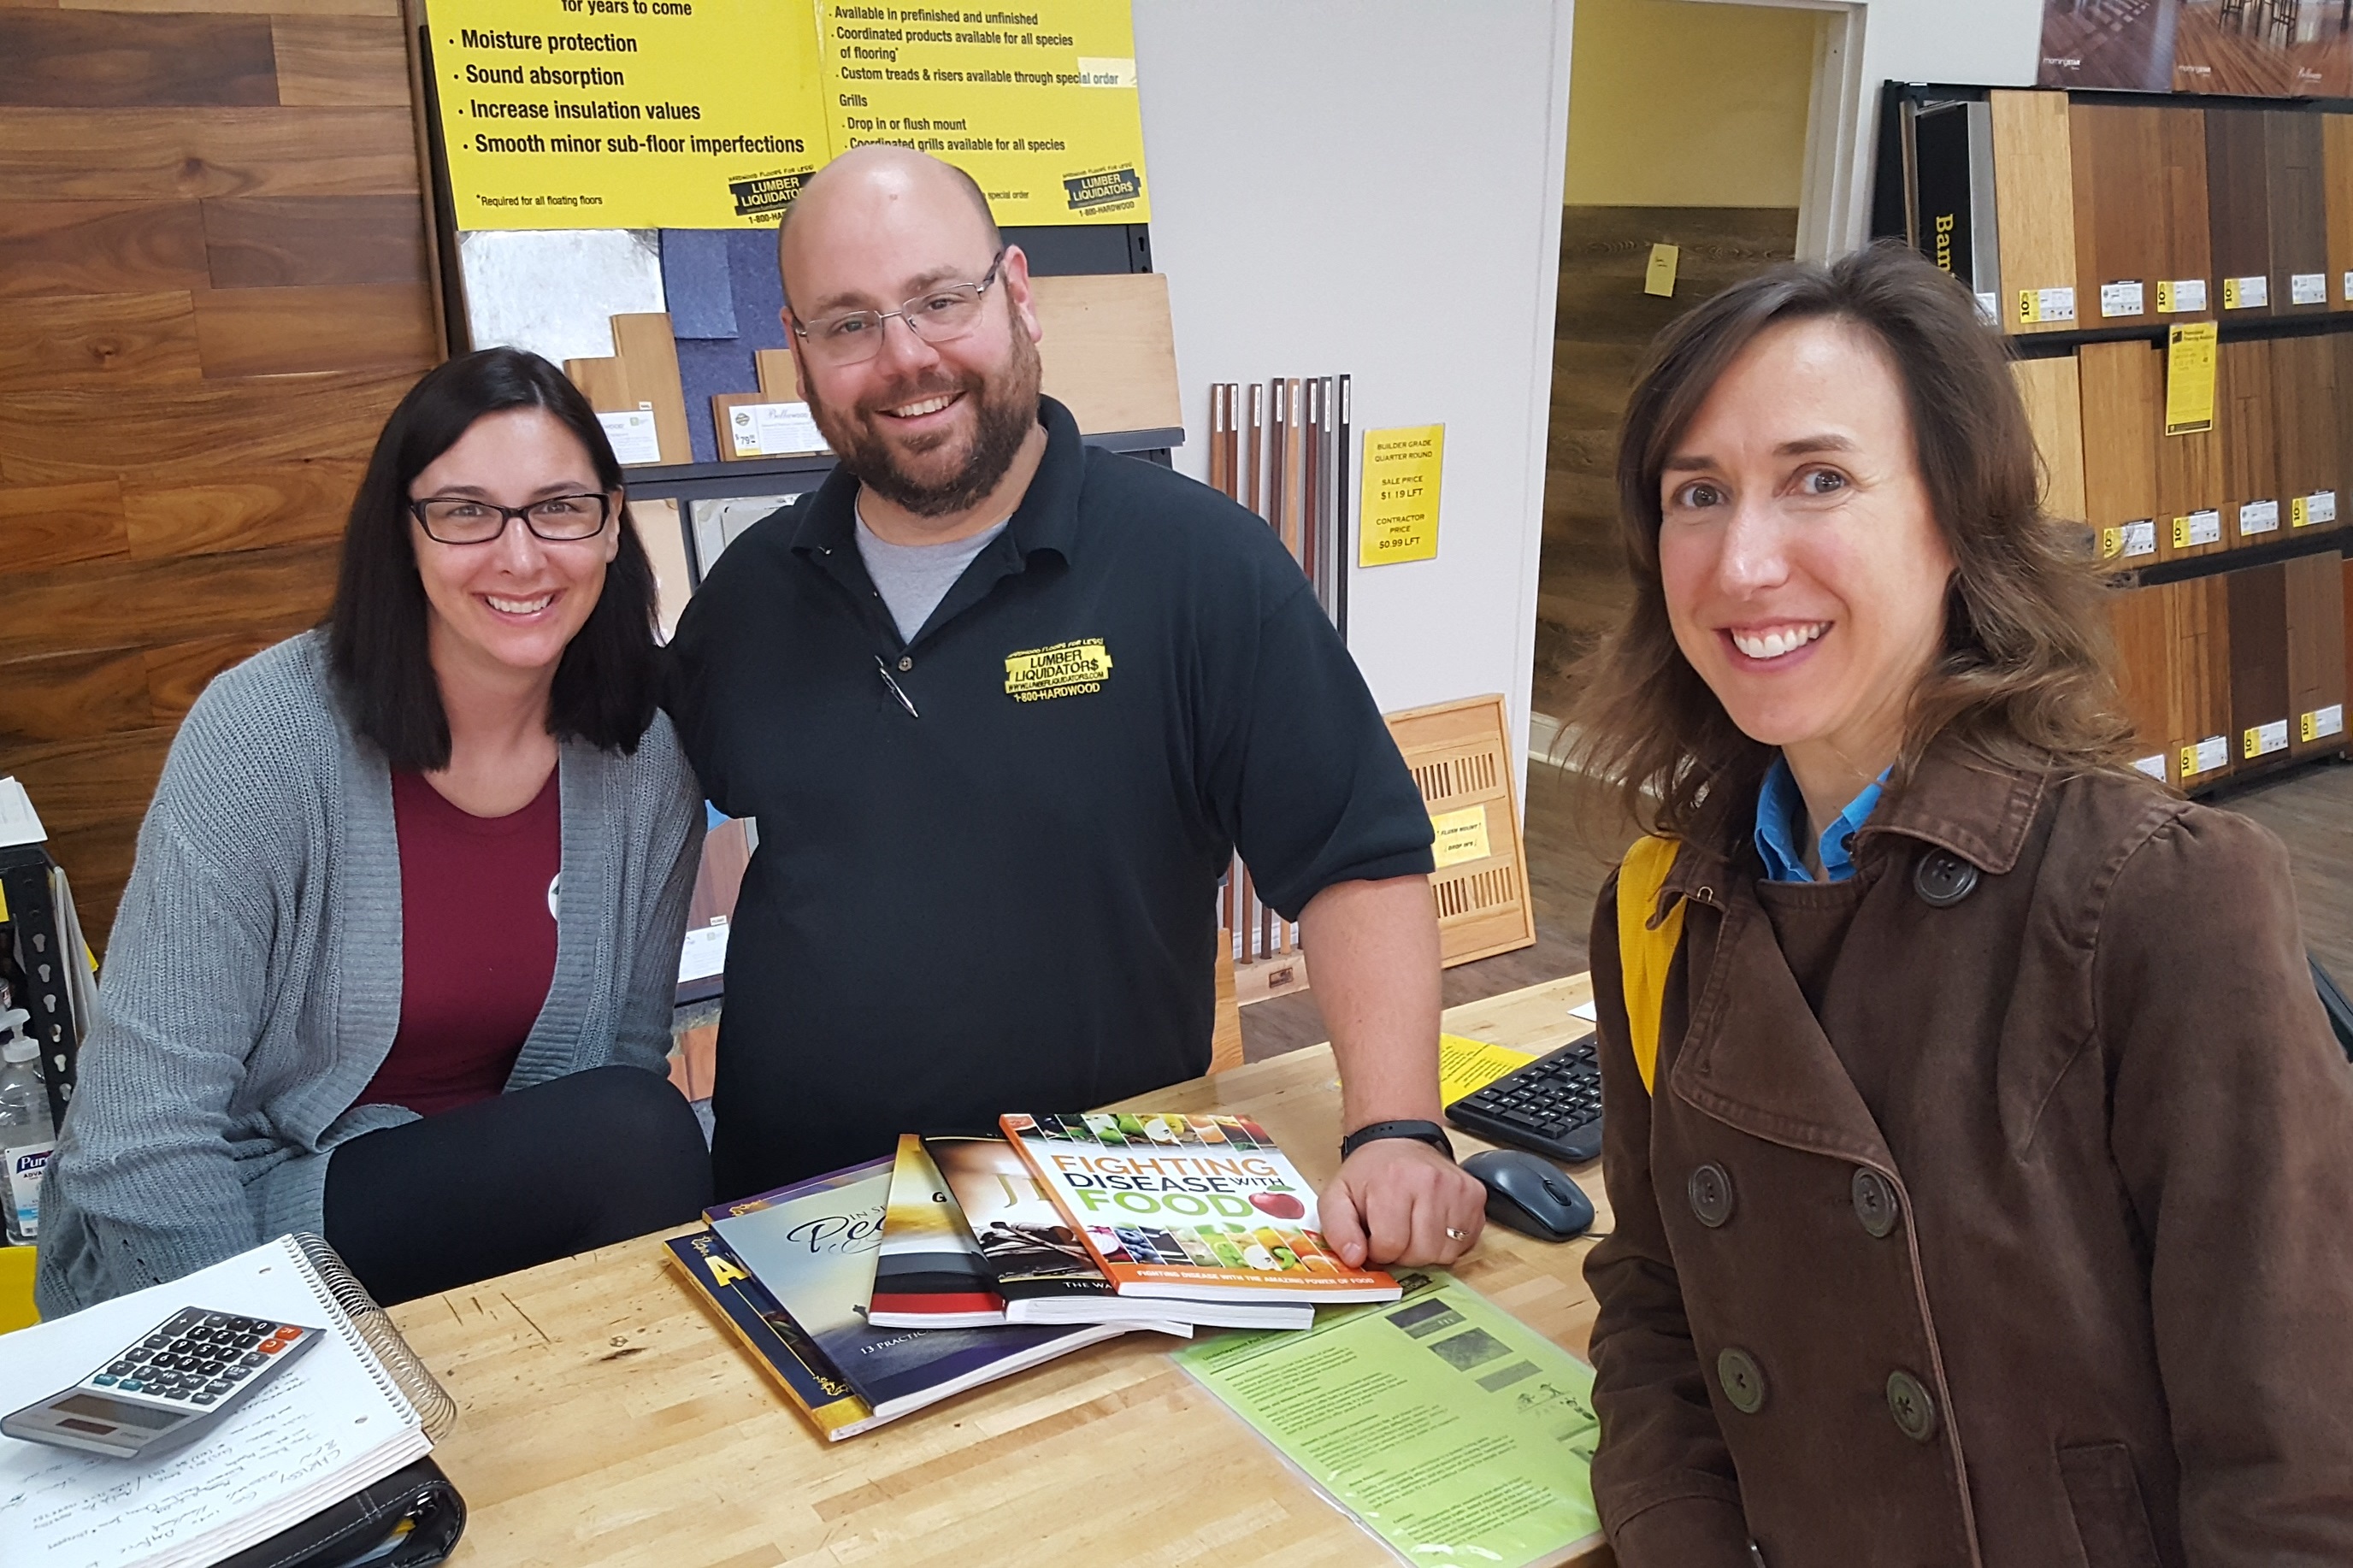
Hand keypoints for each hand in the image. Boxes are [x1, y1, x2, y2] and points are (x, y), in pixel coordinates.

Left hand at [1318, 1137, 1487, 1268]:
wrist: (1400, 1141)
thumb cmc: (1371, 1172)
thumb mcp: (1338, 1196)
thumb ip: (1337, 1230)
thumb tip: (1354, 1258)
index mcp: (1393, 1183)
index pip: (1391, 1246)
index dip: (1379, 1250)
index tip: (1375, 1235)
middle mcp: (1430, 1182)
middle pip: (1421, 1253)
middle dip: (1404, 1252)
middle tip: (1395, 1231)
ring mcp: (1457, 1188)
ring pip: (1446, 1253)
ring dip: (1427, 1249)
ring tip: (1414, 1226)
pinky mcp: (1475, 1195)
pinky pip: (1467, 1242)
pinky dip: (1449, 1241)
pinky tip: (1434, 1223)